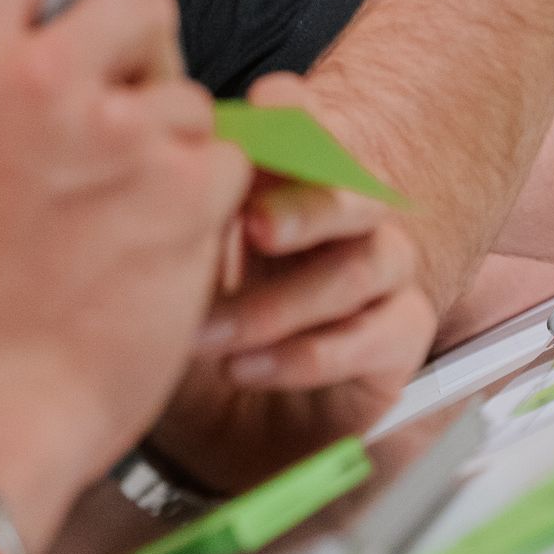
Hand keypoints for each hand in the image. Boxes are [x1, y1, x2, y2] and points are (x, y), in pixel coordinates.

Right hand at [0, 0, 250, 549]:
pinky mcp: (191, 187)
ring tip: (118, 230)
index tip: (75, 10)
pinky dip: (208, 209)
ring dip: (175, 154)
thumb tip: (65, 44)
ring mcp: (123, 130)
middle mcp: (43, 77)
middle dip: (148, 53)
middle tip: (126, 121)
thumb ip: (1, 90)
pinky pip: (231, 164)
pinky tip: (154, 258)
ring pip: (193, 101)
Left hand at [148, 77, 435, 492]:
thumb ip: (179, 219)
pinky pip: (376, 335)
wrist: (223, 435)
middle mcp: (342, 219)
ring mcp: (379, 274)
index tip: (251, 120)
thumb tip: (154, 166)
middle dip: (303, 204)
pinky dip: (305, 356)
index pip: (303, 128)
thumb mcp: (172, 277)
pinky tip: (248, 369)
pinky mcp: (400, 338)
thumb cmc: (198, 335)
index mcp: (283, 182)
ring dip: (279, 304)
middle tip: (254, 227)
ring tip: (211, 337)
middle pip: (351, 188)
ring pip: (361, 266)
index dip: (289, 118)